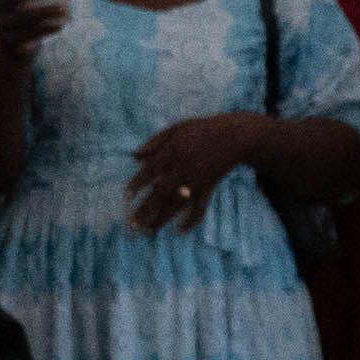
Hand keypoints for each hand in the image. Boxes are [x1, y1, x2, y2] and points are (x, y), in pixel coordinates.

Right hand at [0, 0, 74, 53]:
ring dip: (45, 11)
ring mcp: (1, 25)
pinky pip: (29, 34)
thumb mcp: (29, 4)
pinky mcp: (10, 42)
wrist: (15, 50)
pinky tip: (59, 25)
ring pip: (23, 16)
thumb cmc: (28, 18)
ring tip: (63, 8)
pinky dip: (46, 29)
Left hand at [123, 114, 260, 233]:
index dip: (138, 184)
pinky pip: (200, 208)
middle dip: (146, 209)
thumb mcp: (176, 129)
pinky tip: (180, 231)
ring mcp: (197, 181)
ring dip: (162, 219)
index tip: (127, 197)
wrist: (233, 137)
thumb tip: (134, 157)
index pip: (151, 171)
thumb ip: (154, 142)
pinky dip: (192, 221)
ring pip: (178, 203)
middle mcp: (184, 169)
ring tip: (148, 231)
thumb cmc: (200, 131)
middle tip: (132, 224)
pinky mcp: (208, 189)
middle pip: (161, 192)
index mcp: (174, 152)